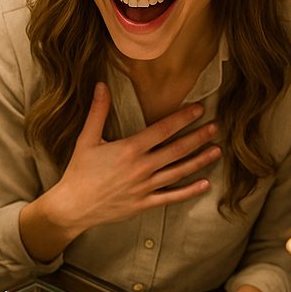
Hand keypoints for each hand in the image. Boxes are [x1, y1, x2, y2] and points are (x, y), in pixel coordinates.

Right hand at [20, 82, 220, 260]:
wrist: (73, 206)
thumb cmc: (79, 171)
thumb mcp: (86, 138)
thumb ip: (98, 111)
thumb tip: (101, 85)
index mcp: (130, 149)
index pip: (163, 129)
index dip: (183, 118)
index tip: (199, 109)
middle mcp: (142, 167)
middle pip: (177, 150)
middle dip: (198, 137)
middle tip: (216, 127)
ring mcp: (145, 187)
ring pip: (179, 172)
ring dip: (200, 161)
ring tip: (217, 151)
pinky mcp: (144, 203)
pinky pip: (171, 197)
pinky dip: (190, 191)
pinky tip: (205, 184)